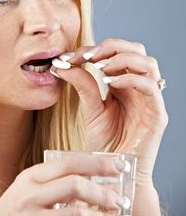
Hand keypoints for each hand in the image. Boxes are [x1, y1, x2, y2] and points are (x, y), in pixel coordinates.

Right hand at [0, 153, 128, 214]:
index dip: (97, 162)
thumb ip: (54, 182)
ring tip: (114, 212)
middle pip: (74, 183)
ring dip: (99, 212)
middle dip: (102, 189)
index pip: (69, 162)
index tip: (119, 165)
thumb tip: (92, 179)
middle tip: (121, 197)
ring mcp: (30, 214)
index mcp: (32, 175)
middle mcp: (29, 192)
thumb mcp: (30, 190)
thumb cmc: (16, 212)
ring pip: (75, 211)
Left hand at [52, 38, 168, 186]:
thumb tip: (63, 63)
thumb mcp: (90, 108)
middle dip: (112, 46)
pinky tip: (110, 82)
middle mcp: (139, 87)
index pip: (116, 53)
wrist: (112, 173)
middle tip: (89, 55)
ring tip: (100, 68)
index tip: (71, 56)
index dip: (95, 49)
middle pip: (136, 50)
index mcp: (124, 83)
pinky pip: (150, 87)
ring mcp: (150, 100)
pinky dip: (130, 79)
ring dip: (122, 59)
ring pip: (148, 63)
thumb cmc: (104, 142)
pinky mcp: (157, 114)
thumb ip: (82, 84)